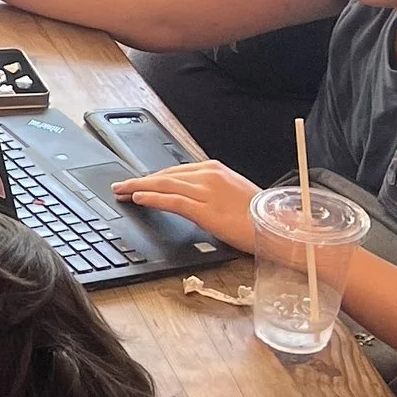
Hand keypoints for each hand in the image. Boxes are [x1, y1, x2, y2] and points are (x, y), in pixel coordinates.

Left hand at [115, 158, 262, 252]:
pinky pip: (171, 201)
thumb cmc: (257, 215)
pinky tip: (138, 199)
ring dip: (138, 188)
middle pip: (164, 176)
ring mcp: (206, 191)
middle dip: (140, 180)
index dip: (152, 177)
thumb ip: (209, 192)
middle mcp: (208, 175)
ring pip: (163, 186)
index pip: (174, 171)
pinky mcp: (204, 209)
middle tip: (120, 185)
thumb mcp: (231, 195)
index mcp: (214, 169)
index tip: (137, 181)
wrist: (276, 226)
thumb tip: (188, 198)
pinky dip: (151, 198)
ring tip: (122, 191)